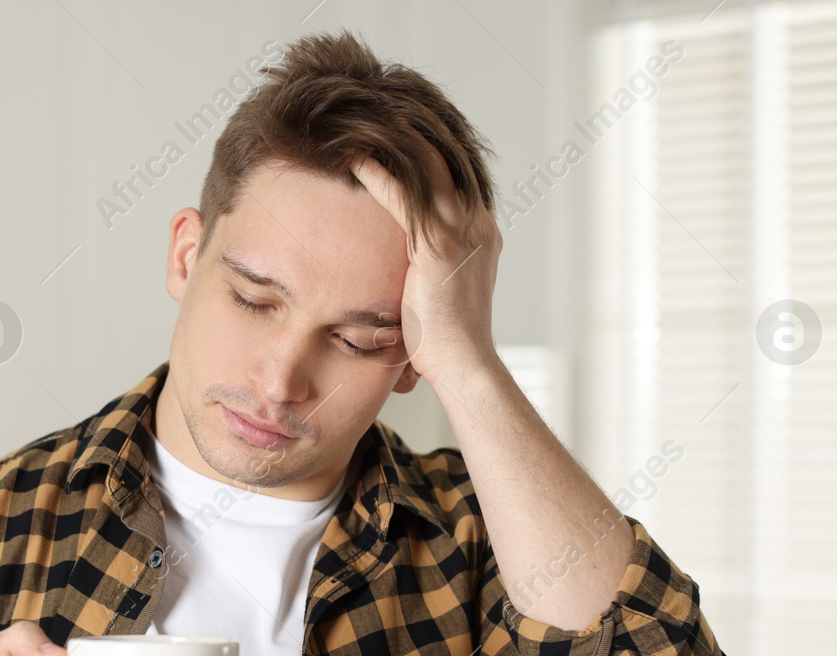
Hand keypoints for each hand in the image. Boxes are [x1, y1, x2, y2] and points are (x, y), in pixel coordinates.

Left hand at [349, 134, 501, 377]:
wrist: (464, 365)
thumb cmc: (445, 341)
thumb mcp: (438, 291)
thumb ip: (425, 267)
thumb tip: (401, 271)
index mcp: (481, 229)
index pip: (455, 172)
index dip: (427, 147)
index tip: (397, 128)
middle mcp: (477, 222)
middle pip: (445, 159)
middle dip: (412, 132)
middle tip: (379, 109)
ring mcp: (462, 231)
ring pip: (427, 168)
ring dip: (393, 142)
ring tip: (362, 120)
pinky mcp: (439, 245)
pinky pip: (404, 197)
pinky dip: (378, 174)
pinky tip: (354, 158)